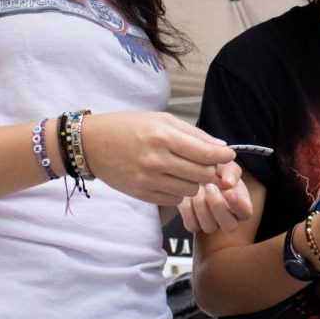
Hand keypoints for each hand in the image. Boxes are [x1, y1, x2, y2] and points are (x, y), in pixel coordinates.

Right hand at [82, 112, 235, 205]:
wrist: (92, 144)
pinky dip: (179, 190)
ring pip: (191, 190)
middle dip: (210, 169)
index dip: (223, 156)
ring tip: (185, 169)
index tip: (228, 155)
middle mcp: (157, 160)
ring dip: (195, 181)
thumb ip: (193, 134)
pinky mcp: (142, 194)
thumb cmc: (128, 127)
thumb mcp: (161, 120)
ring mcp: (148, 180)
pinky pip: (175, 198)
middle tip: (206, 162)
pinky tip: (171, 178)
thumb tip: (220, 147)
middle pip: (203, 175)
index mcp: (163, 137)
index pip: (206, 154)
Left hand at [177, 162, 252, 233]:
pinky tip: (188, 196)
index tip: (229, 191)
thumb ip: (230, 172)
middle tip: (210, 187)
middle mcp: (228, 218)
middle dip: (218, 206)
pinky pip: (192, 225)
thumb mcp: (226, 166)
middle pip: (229, 225)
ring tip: (198, 189)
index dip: (238, 205)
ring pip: (210, 227)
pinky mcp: (194, 224)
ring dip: (202, 207)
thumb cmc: (215, 170)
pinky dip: (188, 210)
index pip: (245, 212)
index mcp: (240, 204)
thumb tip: (228, 183)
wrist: (194, 173)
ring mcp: (211, 224)